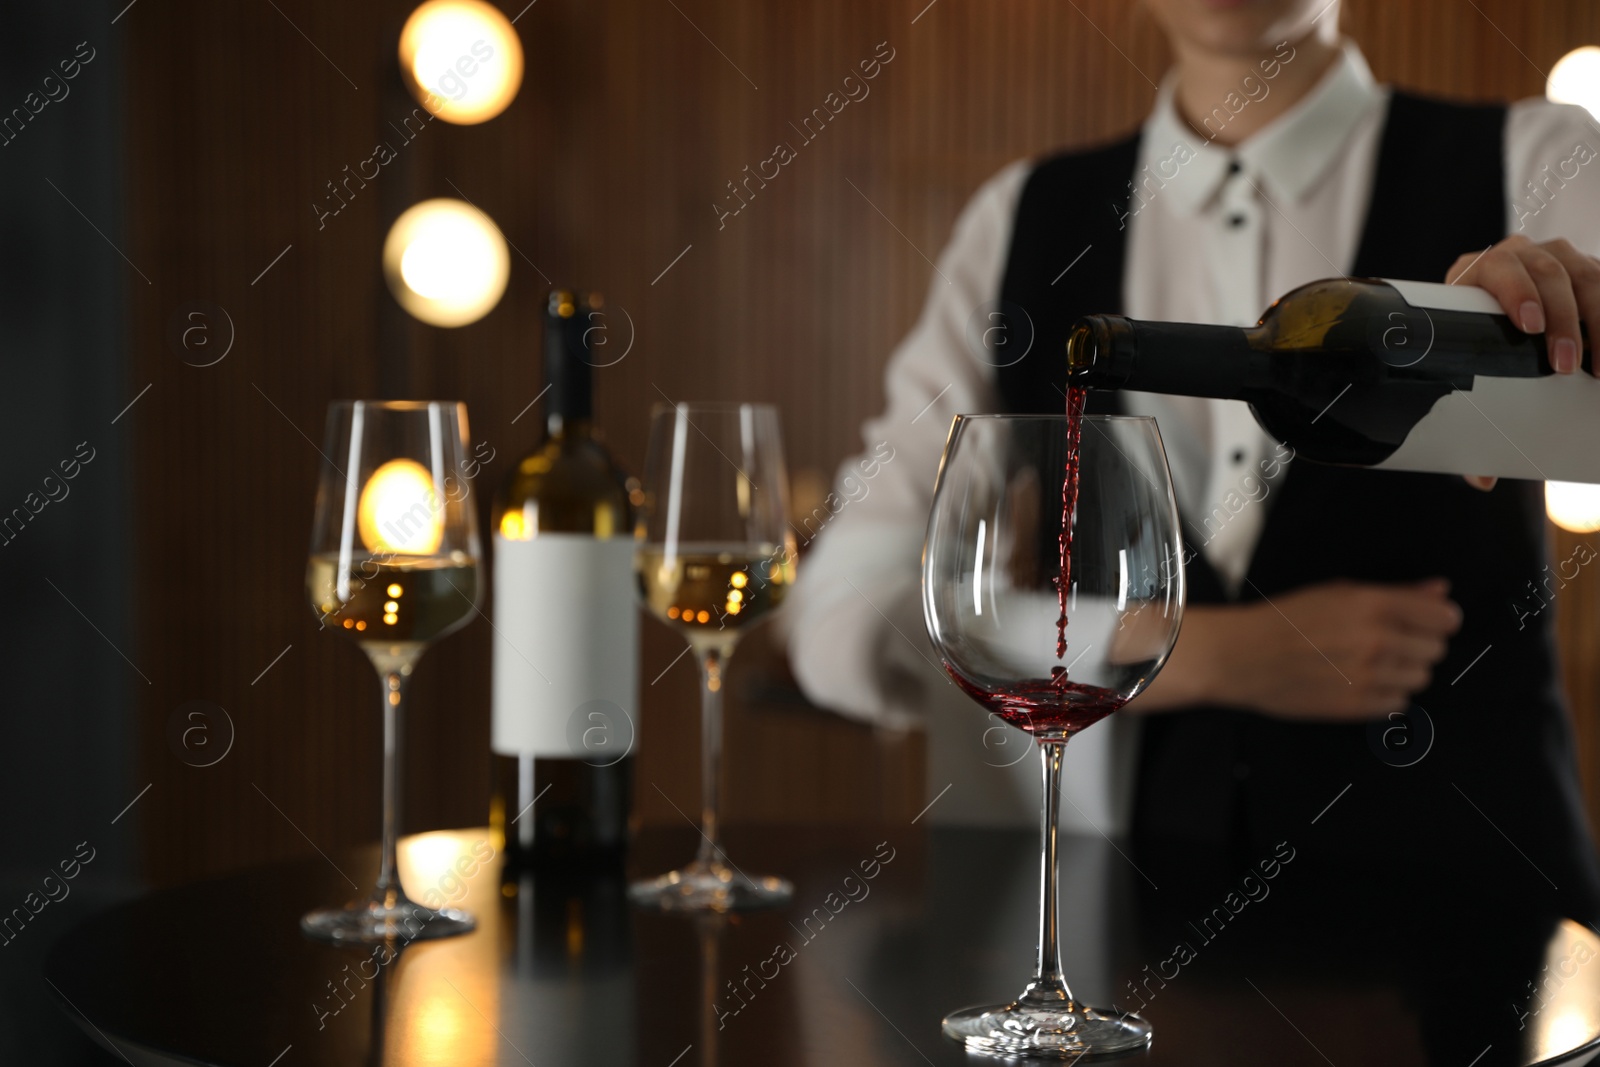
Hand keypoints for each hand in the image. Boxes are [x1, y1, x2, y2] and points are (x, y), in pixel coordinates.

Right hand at [1137, 579, 1461, 720]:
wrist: (1242, 657)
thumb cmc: (1285, 620)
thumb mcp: (1337, 592)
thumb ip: (1395, 593)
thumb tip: (1439, 590)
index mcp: (1370, 605)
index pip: (1441, 617)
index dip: (1439, 619)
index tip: (1429, 621)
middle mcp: (1374, 641)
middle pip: (1436, 649)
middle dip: (1420, 644)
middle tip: (1391, 641)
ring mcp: (1366, 676)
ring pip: (1421, 677)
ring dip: (1405, 670)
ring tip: (1373, 663)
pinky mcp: (1355, 707)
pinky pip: (1399, 703)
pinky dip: (1388, 694)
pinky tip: (1363, 682)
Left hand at [1446, 235, 1598, 489]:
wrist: (1488, 314)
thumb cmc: (1470, 347)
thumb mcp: (1464, 369)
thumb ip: (1468, 419)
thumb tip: (1481, 479)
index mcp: (1476, 271)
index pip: (1499, 269)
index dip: (1517, 293)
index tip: (1528, 328)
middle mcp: (1520, 254)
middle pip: (1549, 274)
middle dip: (1564, 321)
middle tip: (1568, 366)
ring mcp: (1560, 257)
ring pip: (1588, 277)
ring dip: (1599, 322)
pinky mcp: (1590, 270)